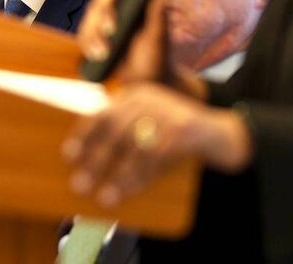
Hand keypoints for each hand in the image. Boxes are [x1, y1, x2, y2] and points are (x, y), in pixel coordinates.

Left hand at [62, 83, 253, 207]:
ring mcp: (169, 111)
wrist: (224, 133)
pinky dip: (140, 177)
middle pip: (115, 129)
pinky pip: (156, 156)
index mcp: (138, 95)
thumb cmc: (179, 136)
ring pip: (134, 145)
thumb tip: (90, 165)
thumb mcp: (151, 128)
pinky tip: (130, 191)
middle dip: (95, 159)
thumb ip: (126, 137)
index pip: (103, 111)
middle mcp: (151, 98)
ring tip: (104, 197)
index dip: (84, 133)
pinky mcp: (185, 128)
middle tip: (79, 184)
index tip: (68, 154)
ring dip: (117, 175)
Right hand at [78, 0, 204, 97]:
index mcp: (131, 3)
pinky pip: (83, 37)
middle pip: (99, 1)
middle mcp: (114, 11)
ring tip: (105, 52)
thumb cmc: (156, 58)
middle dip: (103, 14)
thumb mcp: (158, 37)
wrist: (146, 84)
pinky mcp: (93, 41)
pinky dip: (89, 46)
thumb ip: (158, 14)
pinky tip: (98, 55)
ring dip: (95, 35)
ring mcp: (101, 26)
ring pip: (89, 19)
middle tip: (111, 28)